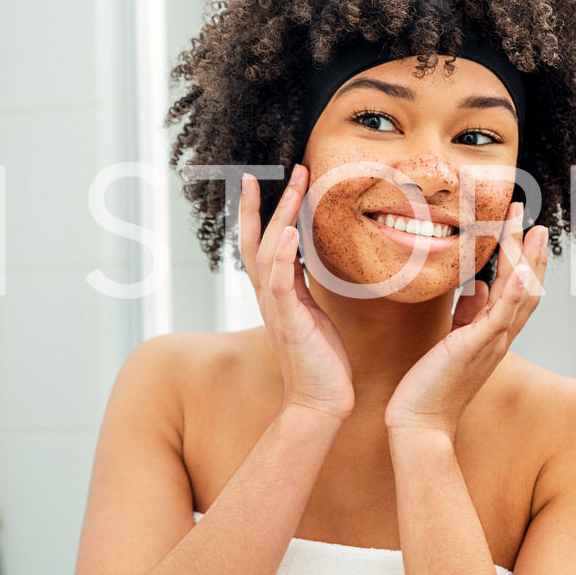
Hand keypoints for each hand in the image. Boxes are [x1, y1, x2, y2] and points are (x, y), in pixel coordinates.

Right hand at [239, 163, 355, 421]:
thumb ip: (301, 286)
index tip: (260, 182)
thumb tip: (302, 259)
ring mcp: (276, 309)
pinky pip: (279, 283)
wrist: (319, 402)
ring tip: (292, 186)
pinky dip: (281, 256)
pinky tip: (287, 232)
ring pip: (267, 253)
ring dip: (278, 216)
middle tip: (268, 172)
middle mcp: (269, 298)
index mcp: (275, 295)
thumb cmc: (320, 362)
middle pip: (254, 241)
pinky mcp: (289, 322)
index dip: (257, 213)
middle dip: (260, 204)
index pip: (258, 244)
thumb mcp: (311, 313)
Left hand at [384, 201, 548, 441]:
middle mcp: (499, 337)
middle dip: (529, 251)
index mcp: (492, 334)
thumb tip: (479, 287)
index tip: (519, 228)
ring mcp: (492, 343)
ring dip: (526, 260)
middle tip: (528, 218)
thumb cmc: (430, 383)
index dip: (522, 259)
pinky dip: (514, 293)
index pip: (516, 290)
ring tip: (529, 229)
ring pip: (519, 295)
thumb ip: (468, 314)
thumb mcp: (452, 340)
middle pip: (526, 287)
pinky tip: (521, 270)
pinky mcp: (477, 348)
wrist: (420, 420)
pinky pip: (502, 317)